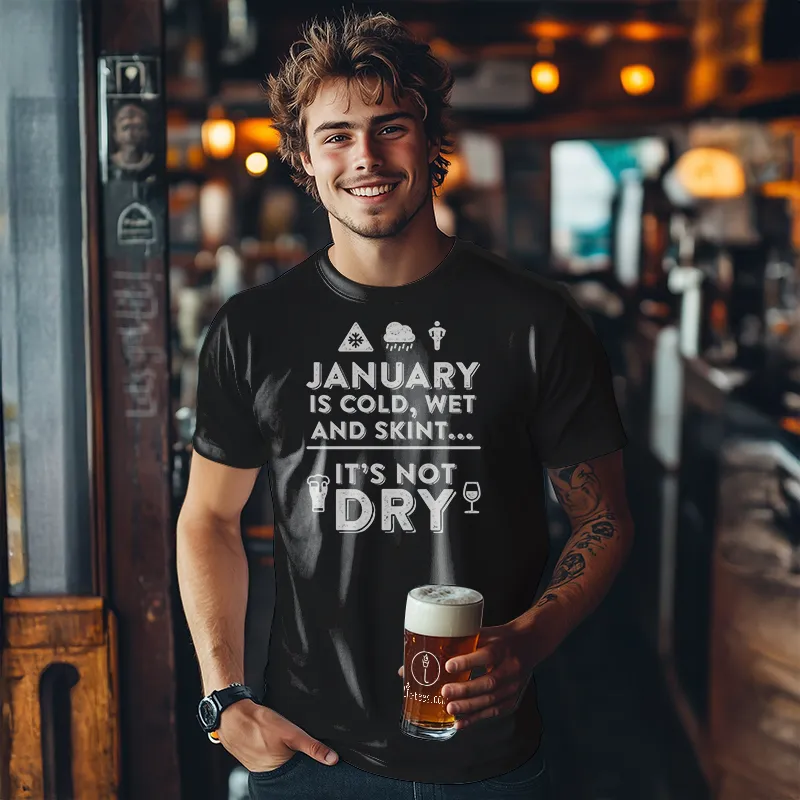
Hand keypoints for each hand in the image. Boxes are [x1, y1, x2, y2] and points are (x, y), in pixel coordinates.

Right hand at [216, 700, 337, 771]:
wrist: (231, 714)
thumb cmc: (258, 723)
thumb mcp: (290, 732)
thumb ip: (312, 746)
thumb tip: (332, 759)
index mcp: (279, 771)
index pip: (300, 775)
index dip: (309, 768)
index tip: (313, 761)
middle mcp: (267, 773)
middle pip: (290, 769)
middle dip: (295, 761)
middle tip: (293, 745)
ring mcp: (257, 766)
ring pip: (278, 763)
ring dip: (283, 755)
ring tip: (282, 741)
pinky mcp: (251, 758)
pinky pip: (267, 757)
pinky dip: (272, 751)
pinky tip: (271, 740)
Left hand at [438, 618, 550, 729]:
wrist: (529, 644)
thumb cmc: (501, 638)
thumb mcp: (486, 633)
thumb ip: (464, 641)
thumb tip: (437, 648)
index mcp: (502, 648)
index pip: (486, 655)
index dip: (467, 662)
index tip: (448, 666)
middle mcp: (510, 668)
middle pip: (488, 682)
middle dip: (465, 690)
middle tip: (445, 692)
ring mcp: (513, 686)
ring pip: (491, 700)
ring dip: (469, 708)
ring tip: (450, 709)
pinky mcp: (512, 699)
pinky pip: (493, 712)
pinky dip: (475, 718)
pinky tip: (460, 723)